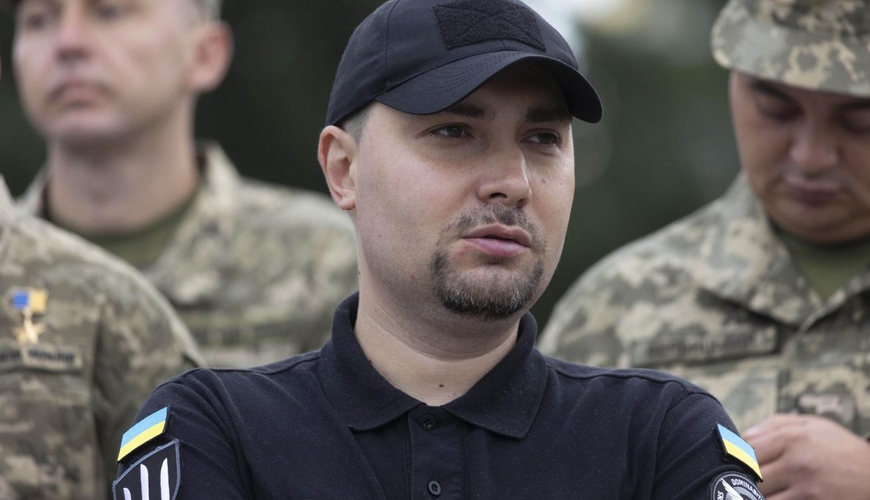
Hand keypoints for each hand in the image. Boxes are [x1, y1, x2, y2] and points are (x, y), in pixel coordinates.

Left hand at [743, 413, 869, 499]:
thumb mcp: (814, 426)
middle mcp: (796, 463)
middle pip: (750, 475)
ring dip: (755, 494)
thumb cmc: (841, 449)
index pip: (746, 449)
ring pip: (760, 496)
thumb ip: (776, 425)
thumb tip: (743, 434)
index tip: (738, 462)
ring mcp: (805, 490)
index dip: (738, 457)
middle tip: (745, 479)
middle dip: (745, 478)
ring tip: (758, 490)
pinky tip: (776, 497)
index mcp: (792, 438)